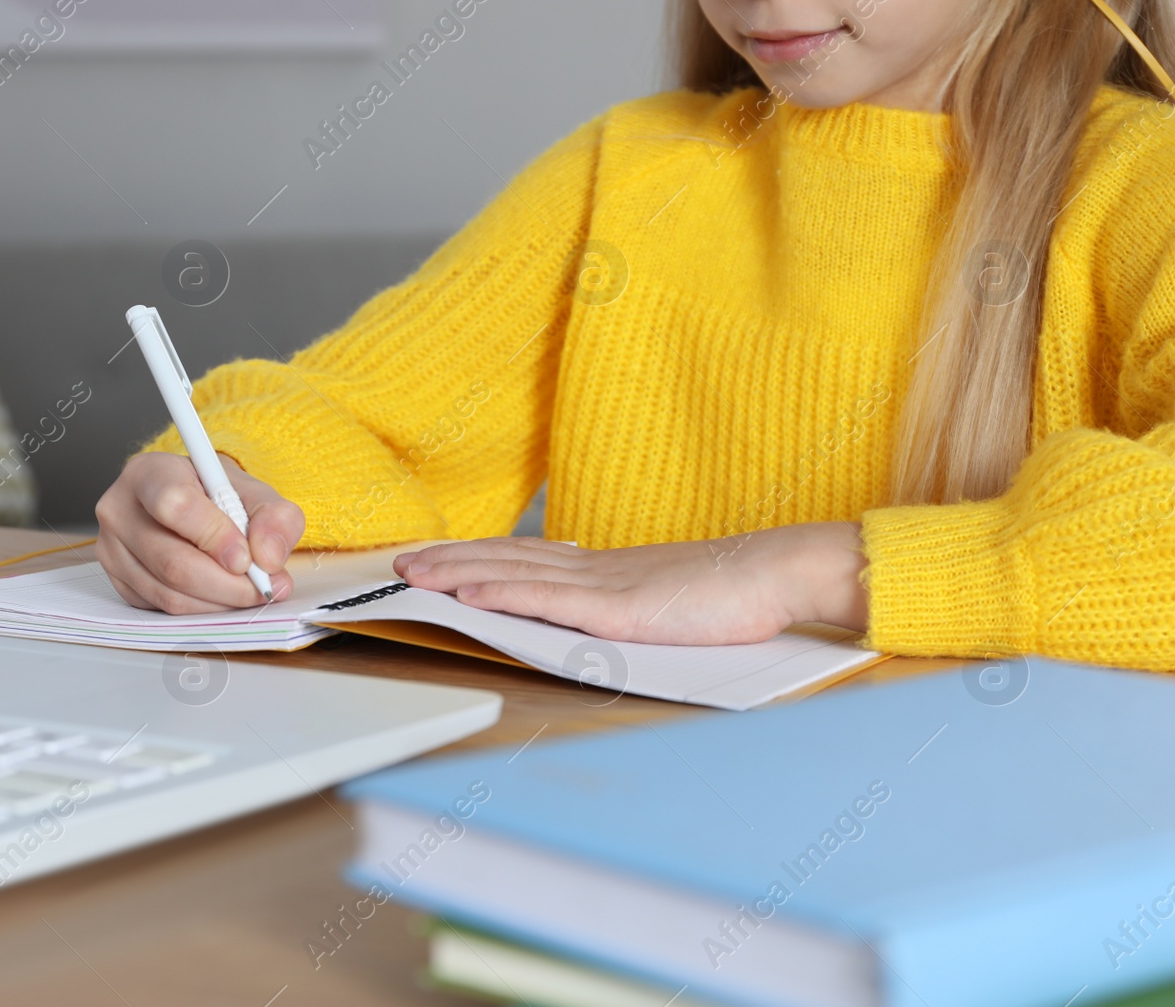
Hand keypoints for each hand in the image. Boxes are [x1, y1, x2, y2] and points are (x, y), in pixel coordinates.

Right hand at [94, 451, 304, 612]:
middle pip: (172, 561)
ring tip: (249, 591)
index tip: (247, 557)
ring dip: (219, 602)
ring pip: (169, 593)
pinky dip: (202, 610)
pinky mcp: (119, 582)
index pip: (174, 505)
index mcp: (149, 473)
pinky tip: (222, 595)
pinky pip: (162, 609)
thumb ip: (274, 517)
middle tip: (263, 586)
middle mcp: (120, 510)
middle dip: (227, 583)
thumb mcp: (254, 491)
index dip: (215, 536)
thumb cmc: (217, 494)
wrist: (191, 503)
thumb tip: (269, 558)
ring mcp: (111, 550)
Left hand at [392, 523, 868, 644]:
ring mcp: (601, 585)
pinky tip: (468, 593)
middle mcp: (594, 569)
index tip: (436, 557)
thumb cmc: (731, 594)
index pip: (524, 558)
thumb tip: (598, 618)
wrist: (775, 574)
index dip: (475, 556)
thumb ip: (627, 607)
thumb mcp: (665, 602)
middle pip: (505, 560)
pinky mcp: (614, 608)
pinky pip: (546, 599)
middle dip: (447, 561)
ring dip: (457, 574)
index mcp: (605, 569)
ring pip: (512, 575)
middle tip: (400, 562)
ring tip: (413, 575)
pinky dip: (500, 593)